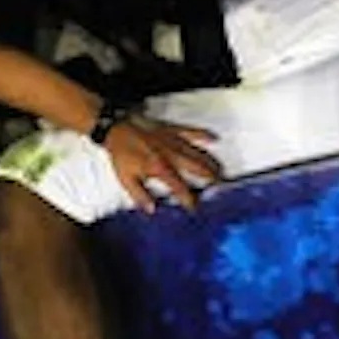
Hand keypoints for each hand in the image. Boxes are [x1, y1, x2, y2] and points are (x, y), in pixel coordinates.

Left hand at [103, 115, 220, 212]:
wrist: (117, 128)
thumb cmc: (121, 153)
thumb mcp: (126, 179)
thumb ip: (140, 196)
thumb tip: (152, 209)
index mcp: (160, 168)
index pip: (180, 187)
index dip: (189, 199)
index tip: (195, 207)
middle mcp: (171, 155)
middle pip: (198, 168)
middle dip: (211, 179)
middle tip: (220, 187)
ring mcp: (174, 141)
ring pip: (199, 153)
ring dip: (212, 163)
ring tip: (221, 171)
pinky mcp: (173, 129)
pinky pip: (193, 131)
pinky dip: (205, 135)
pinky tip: (215, 139)